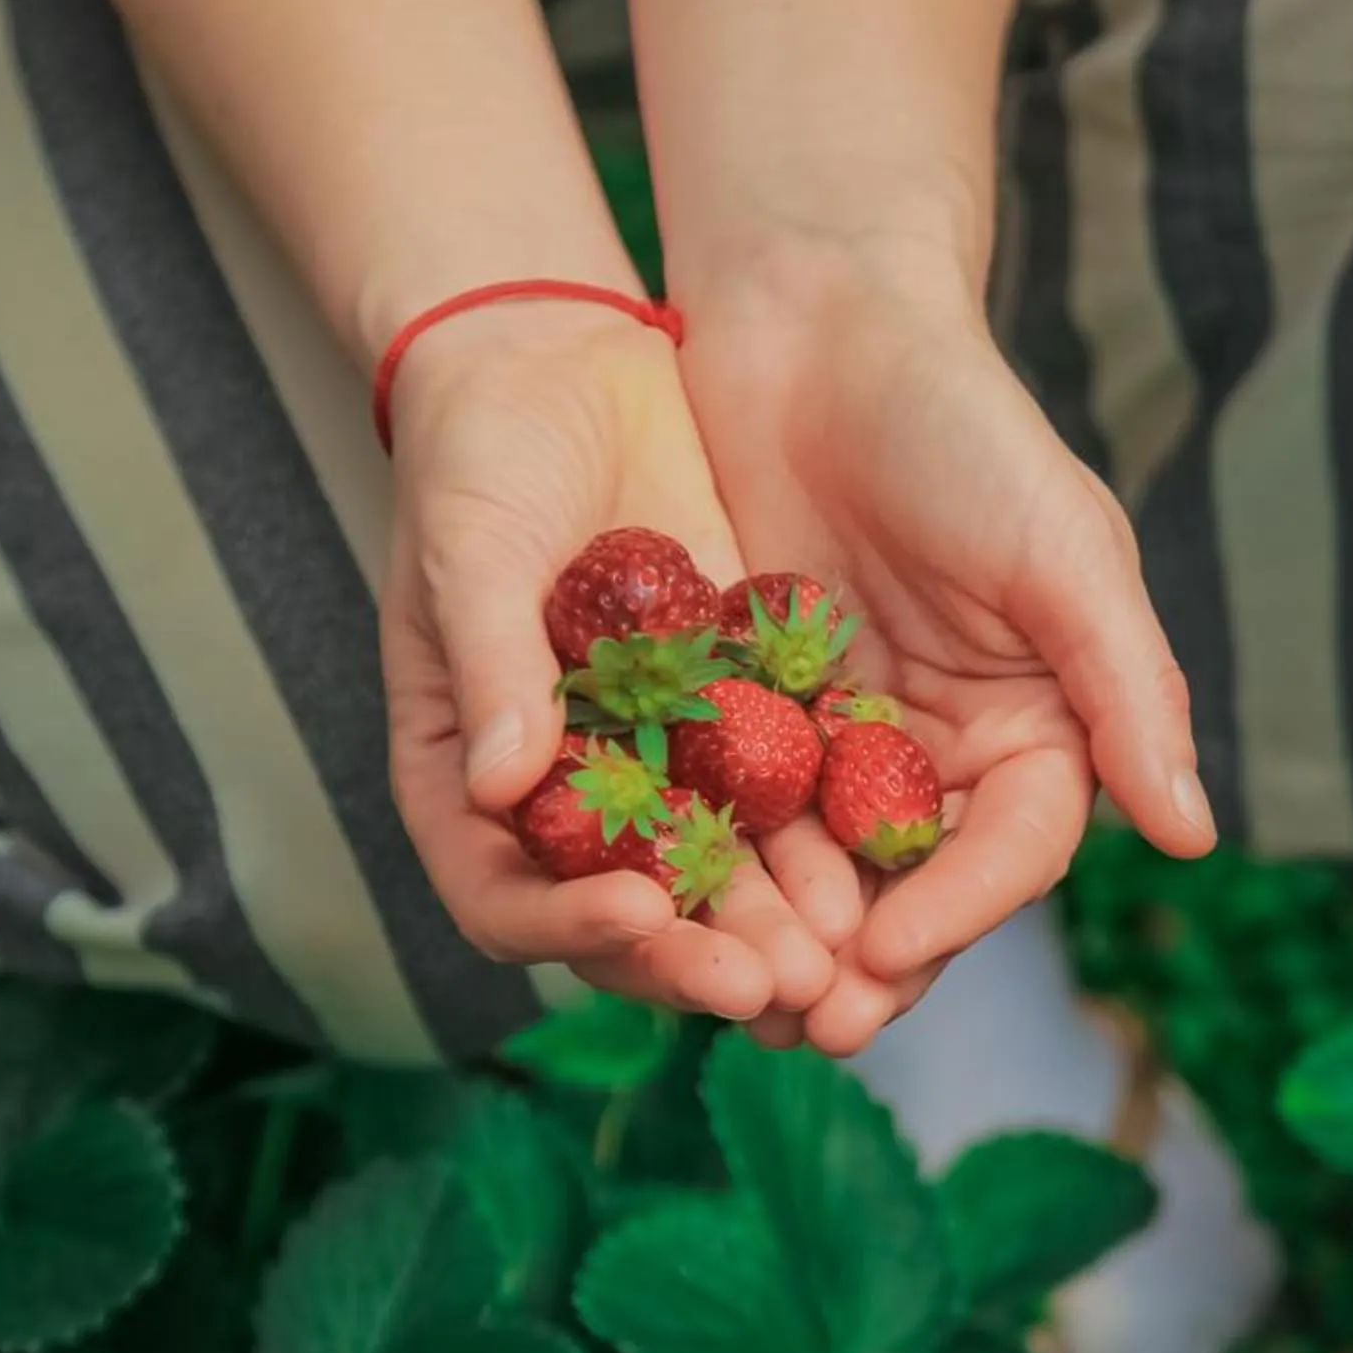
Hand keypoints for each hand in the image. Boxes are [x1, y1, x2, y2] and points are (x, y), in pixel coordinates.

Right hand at [380, 305, 839, 1023]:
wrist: (557, 365)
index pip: (506, 897)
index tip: (643, 918)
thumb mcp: (471, 551)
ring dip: (776, 919)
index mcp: (467, 784)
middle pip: (627, 915)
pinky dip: (825, 833)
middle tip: (781, 986)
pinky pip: (778, 793)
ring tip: (844, 957)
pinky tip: (885, 857)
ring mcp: (653, 763)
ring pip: (716, 873)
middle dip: (701, 955)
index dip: (572, 926)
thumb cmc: (476, 457)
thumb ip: (490, 665)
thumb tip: (496, 782)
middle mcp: (562, 797)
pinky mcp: (730, 714)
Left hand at [678, 241, 1217, 1053]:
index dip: (959, 911)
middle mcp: (944, 747)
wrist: (820, 320)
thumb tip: (1192, 837)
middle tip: (808, 1026)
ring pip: (817, 866)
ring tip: (734, 1003)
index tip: (892, 955)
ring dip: (781, 937)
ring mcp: (842, 734)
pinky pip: (729, 804)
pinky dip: (705, 862)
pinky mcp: (747, 708)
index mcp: (1041, 724)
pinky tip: (661, 914)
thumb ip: (1125, 689)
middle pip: (912, 885)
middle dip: (865, 960)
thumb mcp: (1062, 547)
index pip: (1011, 850)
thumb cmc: (963, 422)